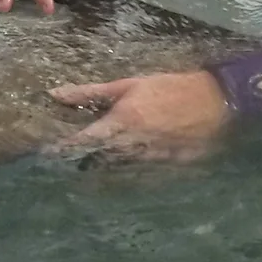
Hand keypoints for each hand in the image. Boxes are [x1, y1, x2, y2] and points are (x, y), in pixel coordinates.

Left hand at [47, 70, 230, 162]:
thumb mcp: (128, 85)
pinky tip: (123, 170)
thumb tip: (55, 94)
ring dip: (103, 170)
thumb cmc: (168, 87)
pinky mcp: (166, 170)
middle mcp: (132, 146)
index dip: (63, 149)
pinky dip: (127, 174)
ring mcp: (150, 161)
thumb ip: (91, 92)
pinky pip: (138, 176)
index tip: (47, 152)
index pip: (84, 141)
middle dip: (82, 162)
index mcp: (122, 122)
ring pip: (117, 172)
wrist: (214, 100)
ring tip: (91, 167)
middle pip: (97, 162)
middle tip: (68, 161)